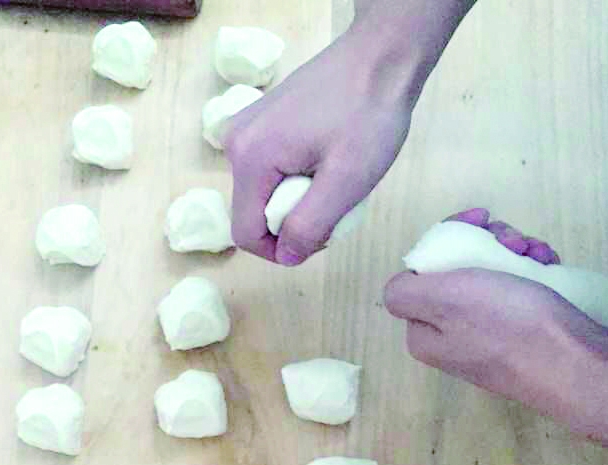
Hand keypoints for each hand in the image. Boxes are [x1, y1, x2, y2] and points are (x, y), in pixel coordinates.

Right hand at [223, 19, 425, 265]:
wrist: (380, 56)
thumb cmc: (368, 115)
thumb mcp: (346, 181)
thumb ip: (309, 226)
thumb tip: (286, 257)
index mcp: (250, 159)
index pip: (246, 234)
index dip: (281, 251)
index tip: (320, 238)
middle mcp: (235, 143)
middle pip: (253, 214)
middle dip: (291, 223)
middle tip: (336, 206)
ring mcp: (246, 129)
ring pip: (263, 194)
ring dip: (297, 202)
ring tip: (334, 181)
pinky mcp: (260, 123)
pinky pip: (269, 171)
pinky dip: (295, 180)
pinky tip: (325, 163)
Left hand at [385, 214, 607, 441]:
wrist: (572, 362)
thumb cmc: (509, 327)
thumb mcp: (443, 301)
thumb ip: (405, 294)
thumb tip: (398, 287)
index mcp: (425, 333)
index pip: (425, 270)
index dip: (450, 237)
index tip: (480, 220)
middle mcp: (452, 337)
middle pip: (459, 268)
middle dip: (489, 243)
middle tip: (514, 241)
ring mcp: (488, 336)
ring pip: (492, 275)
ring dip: (515, 253)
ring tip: (536, 253)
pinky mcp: (520, 335)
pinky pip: (518, 291)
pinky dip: (533, 271)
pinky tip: (547, 266)